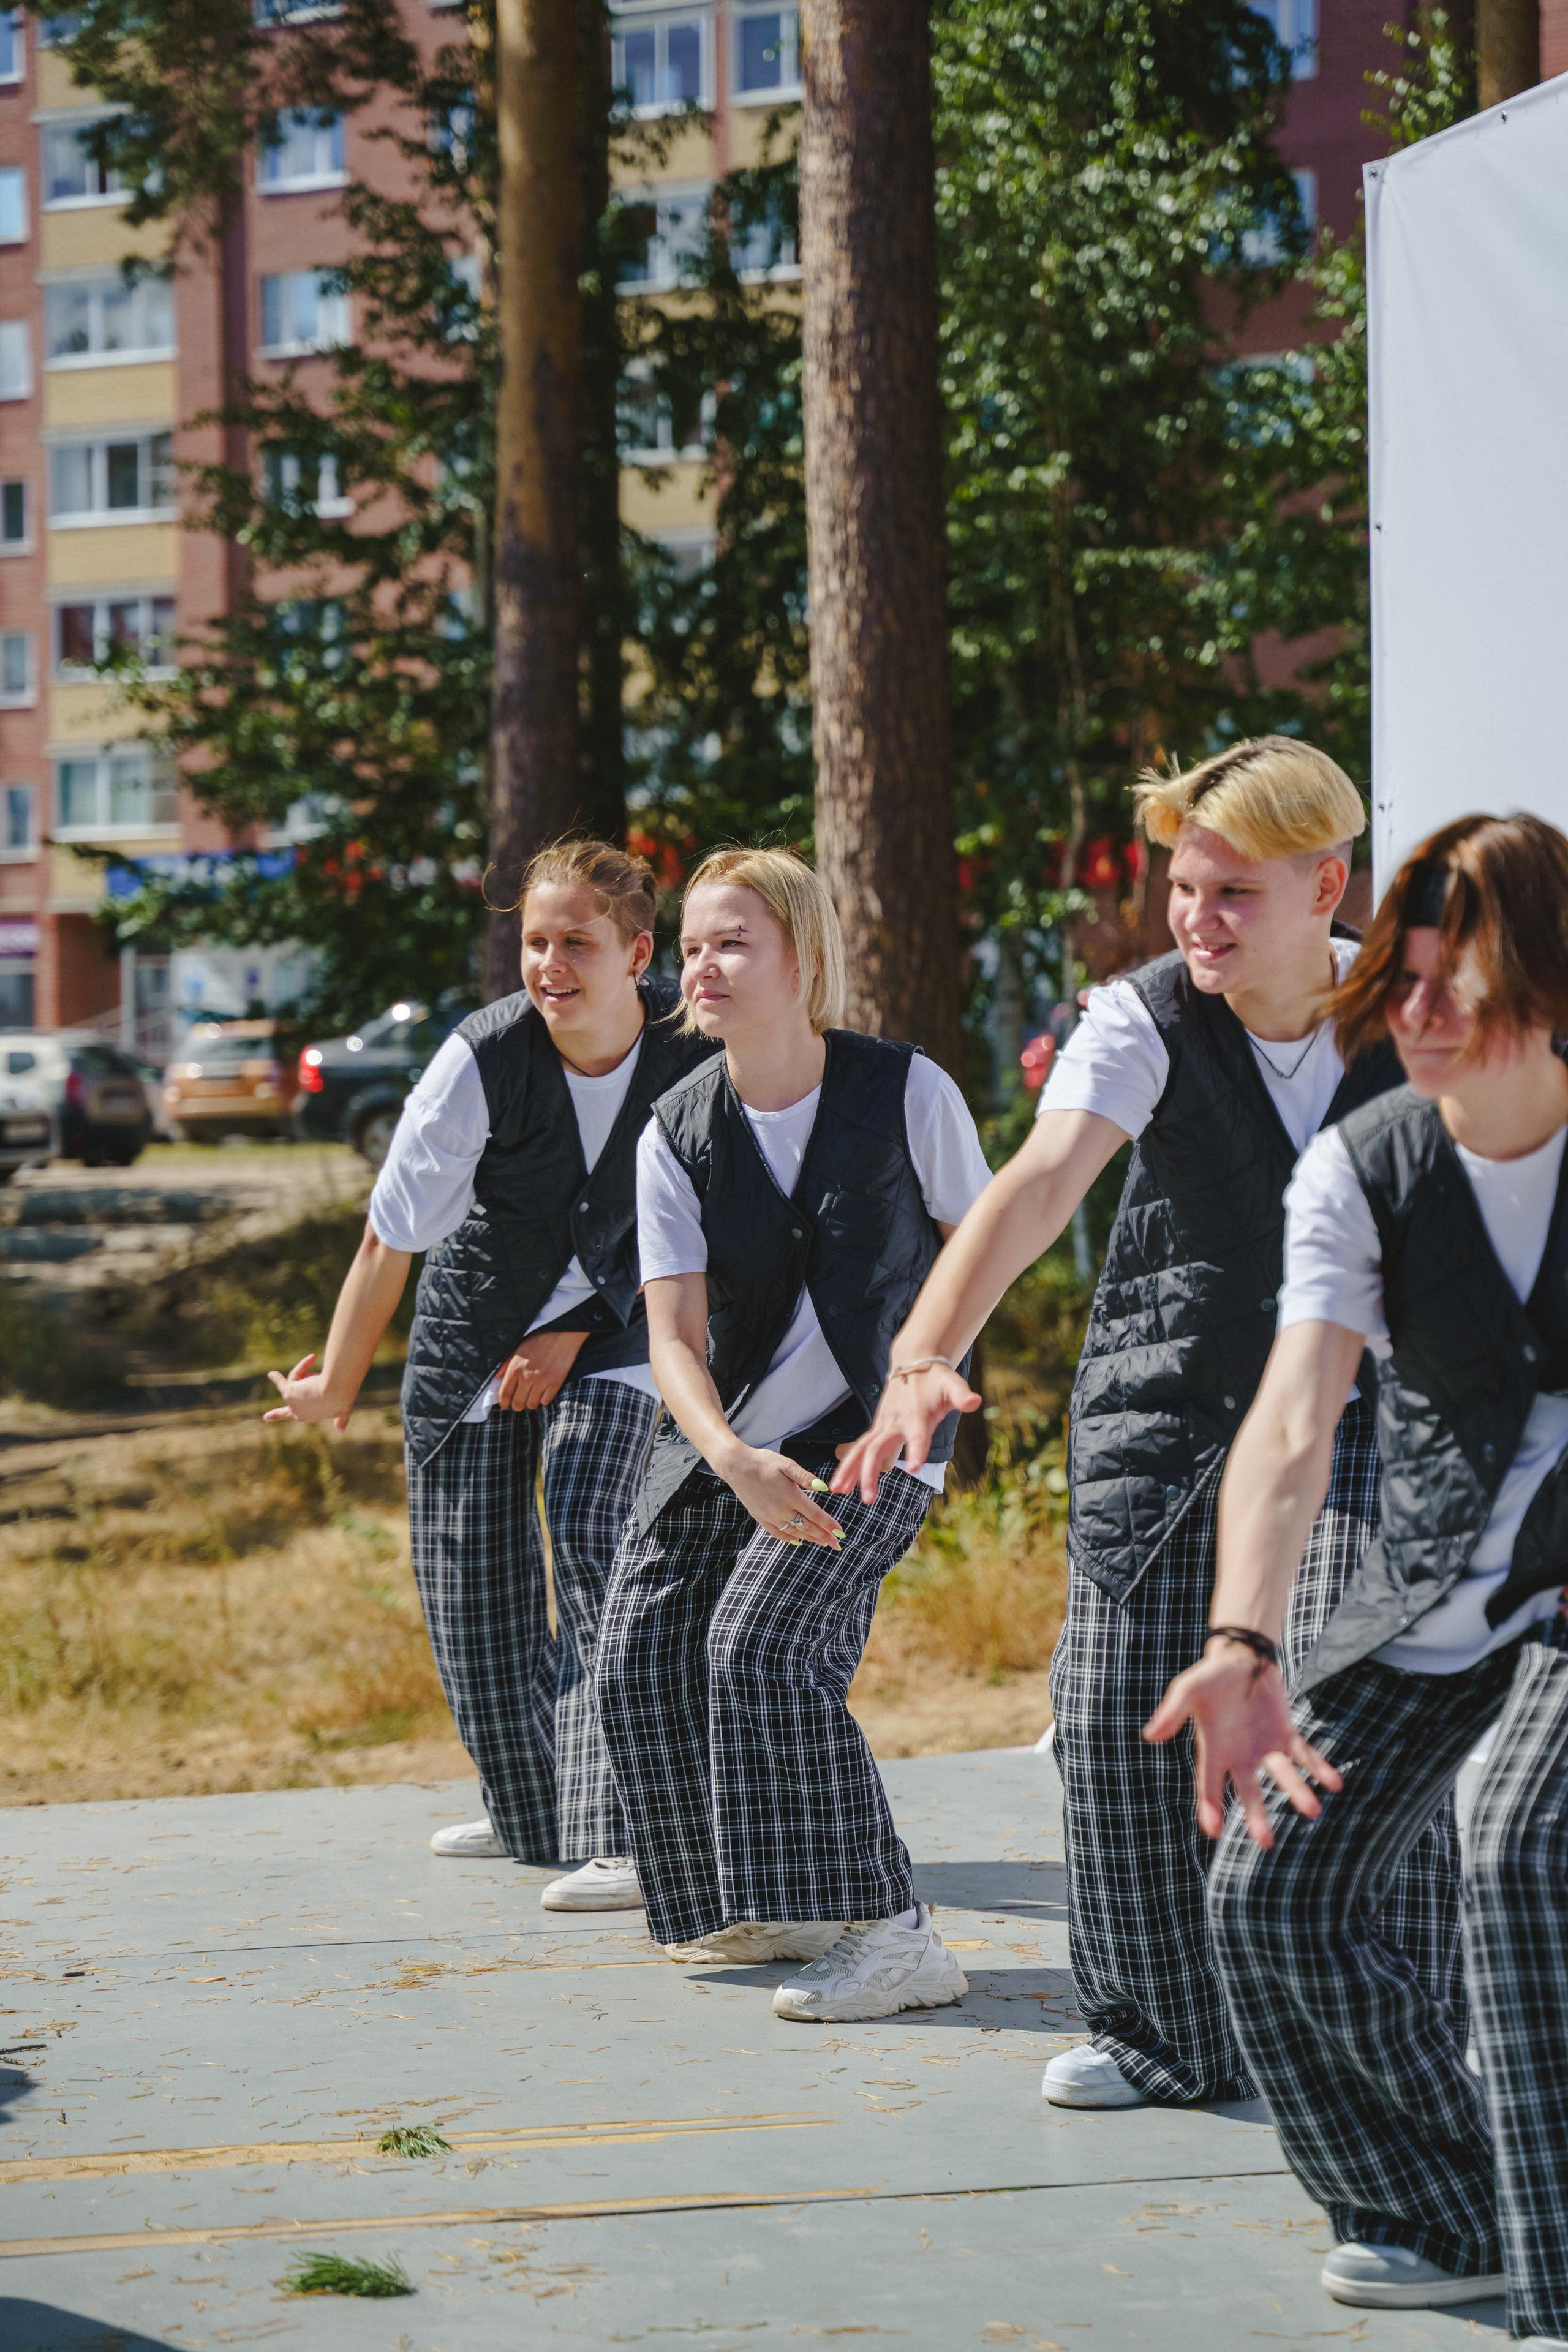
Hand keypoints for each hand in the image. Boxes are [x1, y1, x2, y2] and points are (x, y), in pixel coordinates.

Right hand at [264, 1352, 354, 1431]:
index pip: (301, 1417)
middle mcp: (299, 1412)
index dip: (297, 1416)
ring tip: (312, 1359)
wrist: (336, 1390)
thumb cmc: (342, 1398)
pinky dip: (280, 1376)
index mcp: (311, 1417)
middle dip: (277, 1414)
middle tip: (267, 1417)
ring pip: (294, 1384)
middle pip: (288, 1410)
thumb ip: (342, 1420)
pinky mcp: (289, 1390)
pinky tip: (272, 1374)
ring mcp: (292, 1402)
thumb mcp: (343, 1410)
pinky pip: (284, 1380)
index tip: (291, 1421)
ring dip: (304, 1372)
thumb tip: (341, 1430)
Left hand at [494, 1329, 589, 1411]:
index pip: (504, 1394)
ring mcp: (542, 1381)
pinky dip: (544, 1400)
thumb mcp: (518, 1349)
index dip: (504, 1403)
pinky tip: (544, 1392)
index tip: (505, 1405)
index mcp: (515, 1368)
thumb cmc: (539, 1339)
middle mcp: (527, 1376)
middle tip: (520, 1402)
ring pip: (532, 1405)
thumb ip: (506, 1364)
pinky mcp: (556, 1382)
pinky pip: (546, 1401)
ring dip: (531, 1403)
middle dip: (517, 1405)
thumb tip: (496, 1378)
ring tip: (532, 1396)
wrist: (562, 1333)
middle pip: (518, 1403)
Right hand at [719, 1446, 844, 1549]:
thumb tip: (824, 1488)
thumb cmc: (763, 1461)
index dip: (829, 1524)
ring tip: (822, 1543)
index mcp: (791, 1496)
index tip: (841, 1532)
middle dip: (824, 1536)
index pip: (815, 1515)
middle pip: (807, 1527)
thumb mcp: (786, 1464)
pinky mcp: (760, 1518)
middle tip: (837, 1544)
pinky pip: (777, 1533)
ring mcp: (770, 1516)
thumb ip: (805, 1477)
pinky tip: (798, 1541)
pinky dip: (789, 1539)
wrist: (736, 1466)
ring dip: (810, 1538)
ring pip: (794, 1532)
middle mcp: (781, 1509)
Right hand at [830, 1364, 979, 1502]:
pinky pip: (860, 1448)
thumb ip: (962, 1396)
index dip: (916, 1450)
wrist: (914, 1361)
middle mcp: (895, 1422)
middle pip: (877, 1449)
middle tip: (869, 1499)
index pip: (917, 1436)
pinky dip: (849, 1465)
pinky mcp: (878, 1428)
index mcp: (917, 1415)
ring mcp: (883, 1425)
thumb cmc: (936, 1378)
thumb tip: (975, 1401)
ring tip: (836, 1491)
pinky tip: (841, 1485)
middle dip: (870, 1473)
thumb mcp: (953, 1385)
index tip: (914, 1469)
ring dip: (849, 1470)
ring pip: (861, 1449)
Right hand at [1143, 1641, 1342, 1847]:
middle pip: (1249, 1792)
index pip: (1210, 1785)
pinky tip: (1335, 1783)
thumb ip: (1172, 1713)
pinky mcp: (1286, 1735)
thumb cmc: (1210, 1676)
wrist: (1240, 1658)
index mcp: (1214, 1750)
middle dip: (1257, 1816)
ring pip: (1283, 1775)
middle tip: (1265, 1843)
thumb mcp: (1187, 1690)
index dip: (1210, 1807)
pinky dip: (1319, 1768)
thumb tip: (1149, 1736)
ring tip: (1313, 1810)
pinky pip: (1305, 1755)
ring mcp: (1266, 1748)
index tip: (1213, 1831)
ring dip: (1297, 1792)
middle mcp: (1240, 1756)